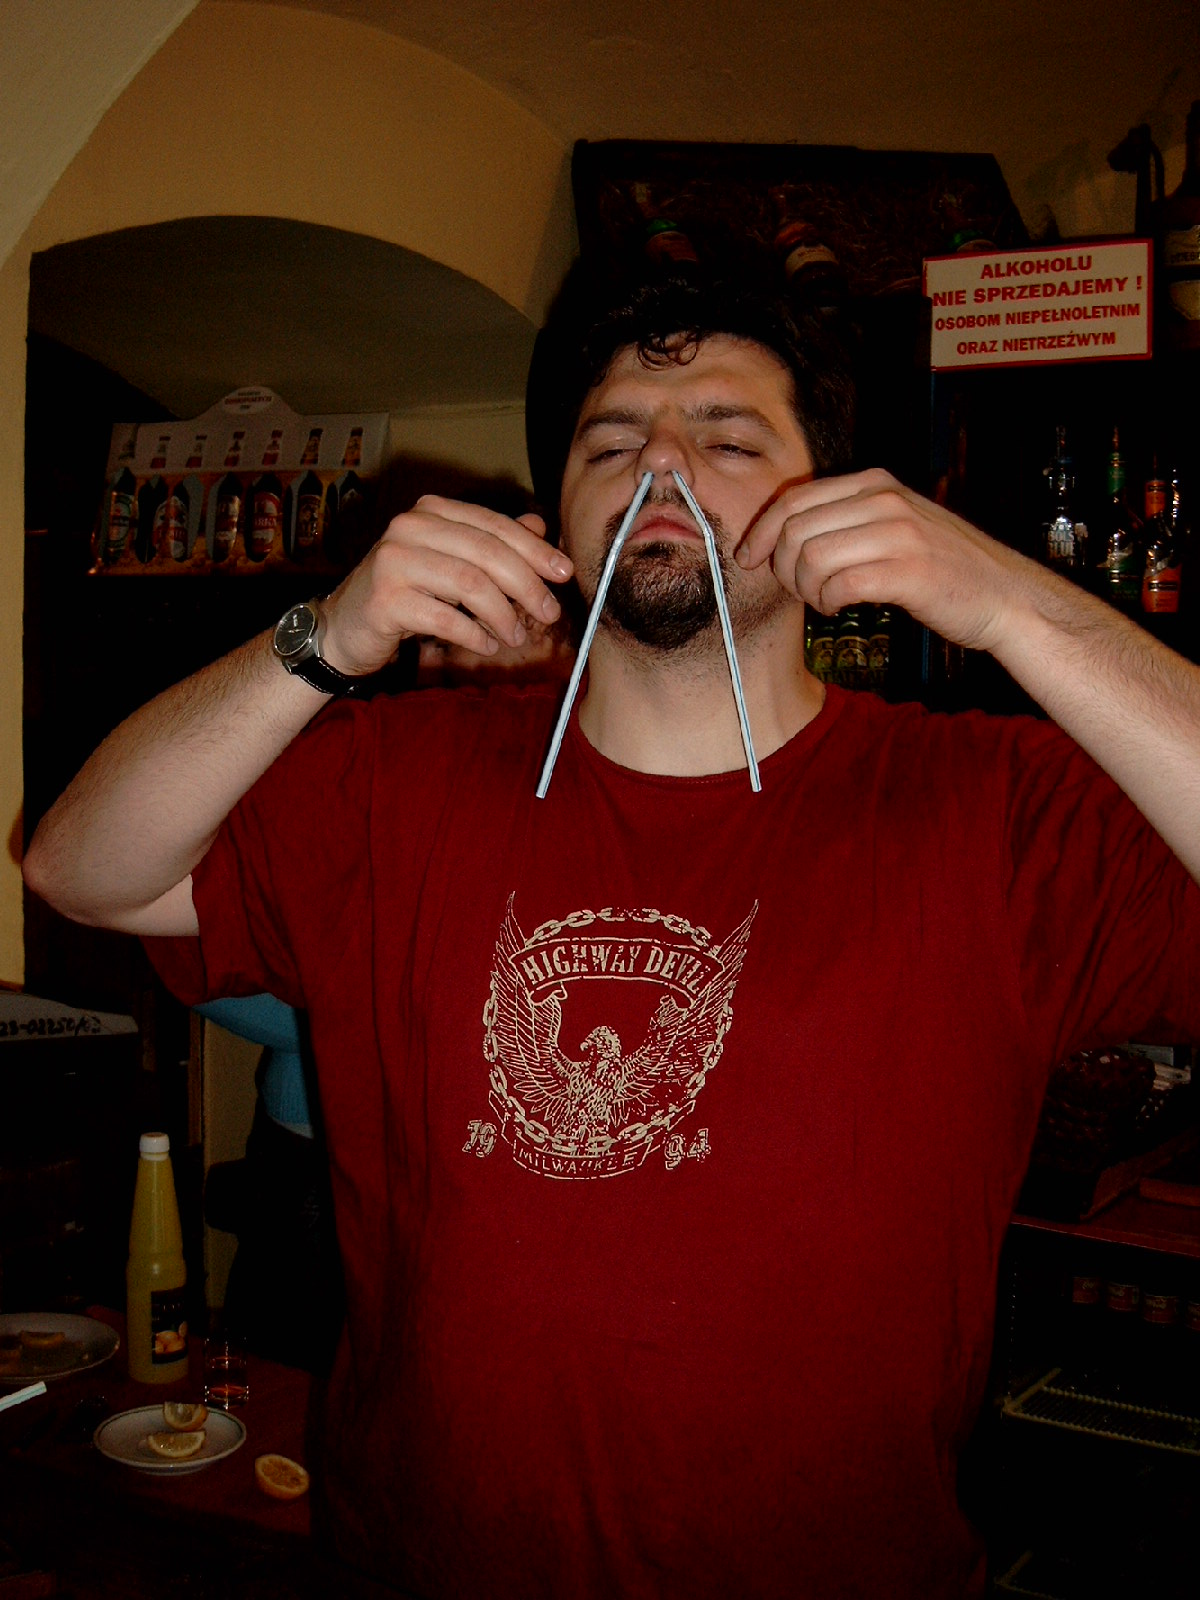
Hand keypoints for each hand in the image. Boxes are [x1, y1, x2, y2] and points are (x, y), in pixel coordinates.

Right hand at [320, 497, 573, 675]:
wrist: (344, 627)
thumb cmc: (404, 594)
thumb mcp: (450, 563)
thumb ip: (490, 544)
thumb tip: (540, 530)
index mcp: (431, 511)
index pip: (494, 526)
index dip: (534, 550)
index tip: (563, 574)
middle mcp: (409, 527)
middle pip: (487, 553)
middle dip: (526, 585)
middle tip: (549, 612)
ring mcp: (393, 561)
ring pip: (469, 584)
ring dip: (503, 614)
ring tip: (516, 635)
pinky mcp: (385, 599)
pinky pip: (445, 618)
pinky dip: (474, 634)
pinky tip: (486, 645)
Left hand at [735, 468, 1033, 653]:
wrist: (1005, 597)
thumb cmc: (943, 568)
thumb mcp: (894, 523)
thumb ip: (846, 519)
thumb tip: (782, 537)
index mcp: (875, 481)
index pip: (794, 498)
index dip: (762, 532)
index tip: (750, 558)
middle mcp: (884, 499)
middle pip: (795, 530)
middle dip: (784, 567)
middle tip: (800, 590)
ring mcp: (898, 532)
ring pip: (811, 559)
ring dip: (807, 590)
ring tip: (825, 600)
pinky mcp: (907, 570)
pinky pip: (838, 585)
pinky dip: (828, 602)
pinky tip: (841, 606)